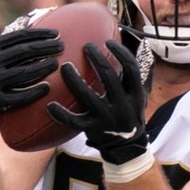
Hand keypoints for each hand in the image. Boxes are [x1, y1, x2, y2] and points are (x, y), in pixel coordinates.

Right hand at [0, 28, 62, 124]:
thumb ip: (5, 41)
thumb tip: (29, 22)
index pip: (19, 37)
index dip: (40, 34)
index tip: (56, 33)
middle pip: (24, 52)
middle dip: (45, 47)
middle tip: (62, 46)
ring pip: (22, 73)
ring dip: (42, 67)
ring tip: (56, 63)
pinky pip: (17, 96)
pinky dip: (33, 92)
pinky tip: (46, 88)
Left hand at [47, 41, 146, 164]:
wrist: (126, 147)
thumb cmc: (129, 114)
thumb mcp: (140, 97)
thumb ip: (137, 77)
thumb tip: (138, 46)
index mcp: (136, 96)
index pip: (131, 69)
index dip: (120, 53)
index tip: (108, 41)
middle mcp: (122, 107)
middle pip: (109, 77)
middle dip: (97, 59)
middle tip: (86, 46)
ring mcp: (106, 119)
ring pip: (88, 96)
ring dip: (75, 80)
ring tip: (64, 66)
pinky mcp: (92, 129)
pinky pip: (74, 121)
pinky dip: (61, 114)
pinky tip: (49, 105)